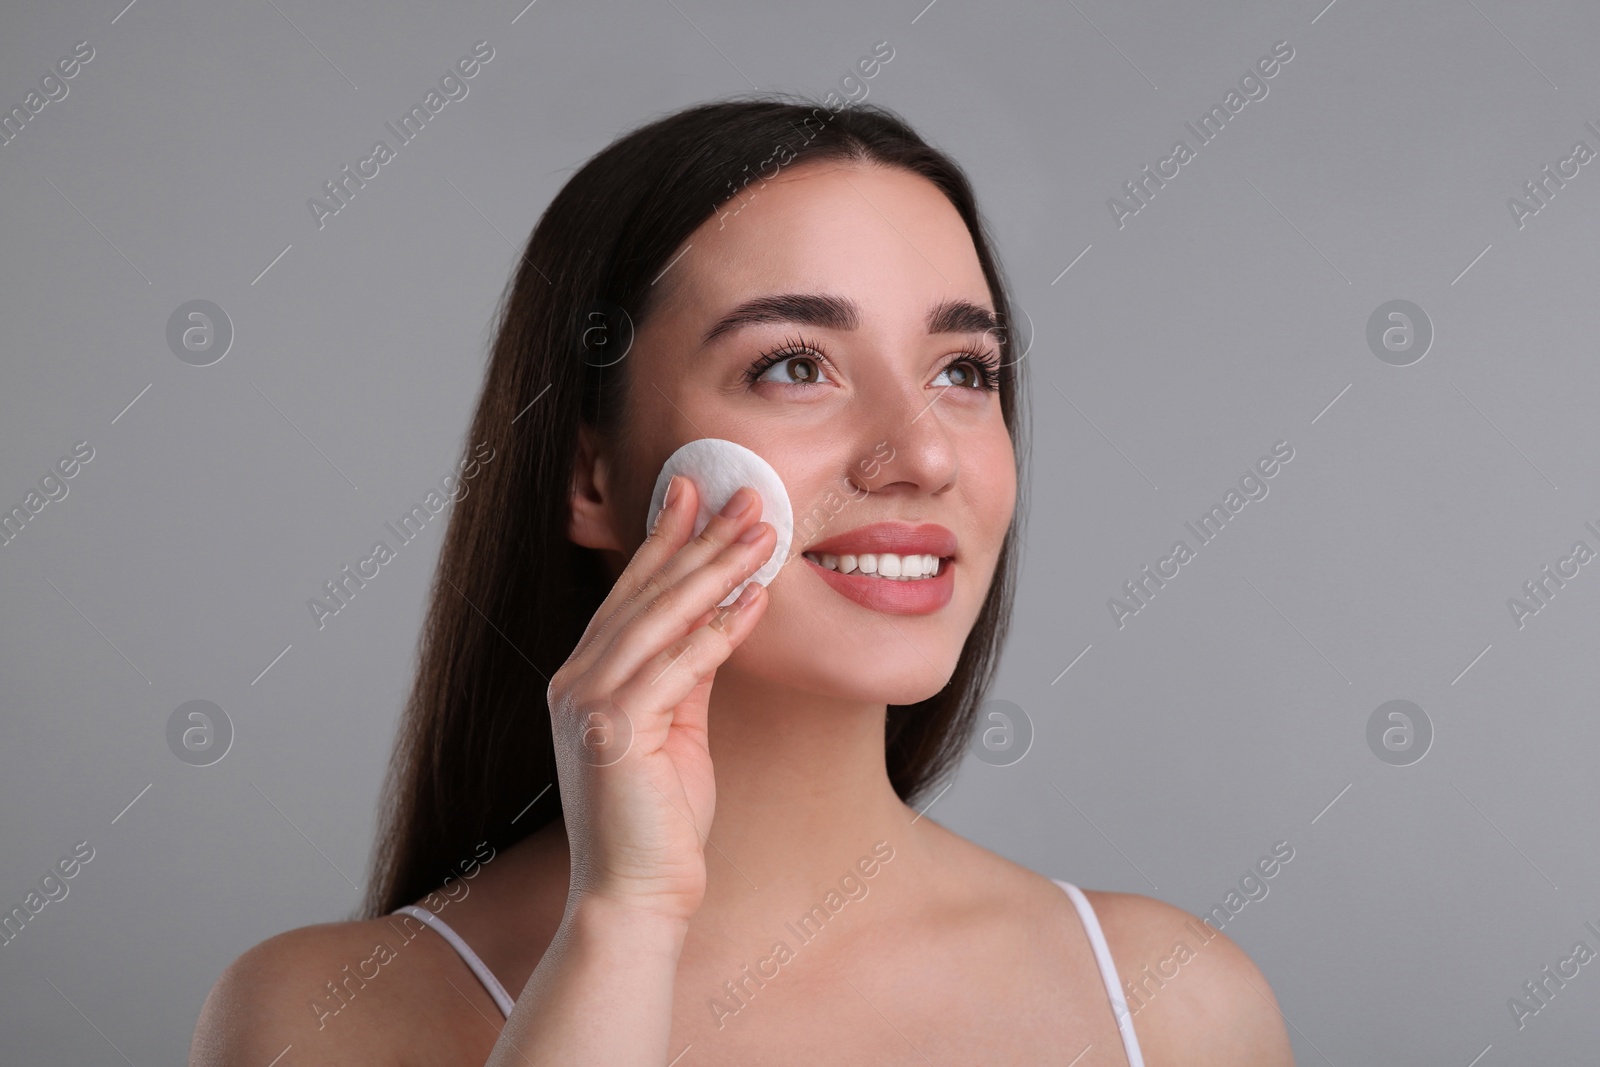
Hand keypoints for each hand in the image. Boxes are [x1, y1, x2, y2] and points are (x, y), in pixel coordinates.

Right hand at [546, 476, 773, 924]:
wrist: (636, 895)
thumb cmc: (658, 821)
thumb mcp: (676, 730)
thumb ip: (686, 674)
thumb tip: (716, 619)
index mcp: (583, 678)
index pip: (628, 593)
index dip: (662, 537)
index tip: (693, 489)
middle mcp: (575, 682)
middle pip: (645, 594)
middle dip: (699, 537)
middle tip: (746, 494)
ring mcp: (588, 705)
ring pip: (660, 619)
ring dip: (716, 569)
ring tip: (762, 531)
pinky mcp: (614, 732)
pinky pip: (679, 667)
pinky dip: (720, 630)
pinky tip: (755, 599)